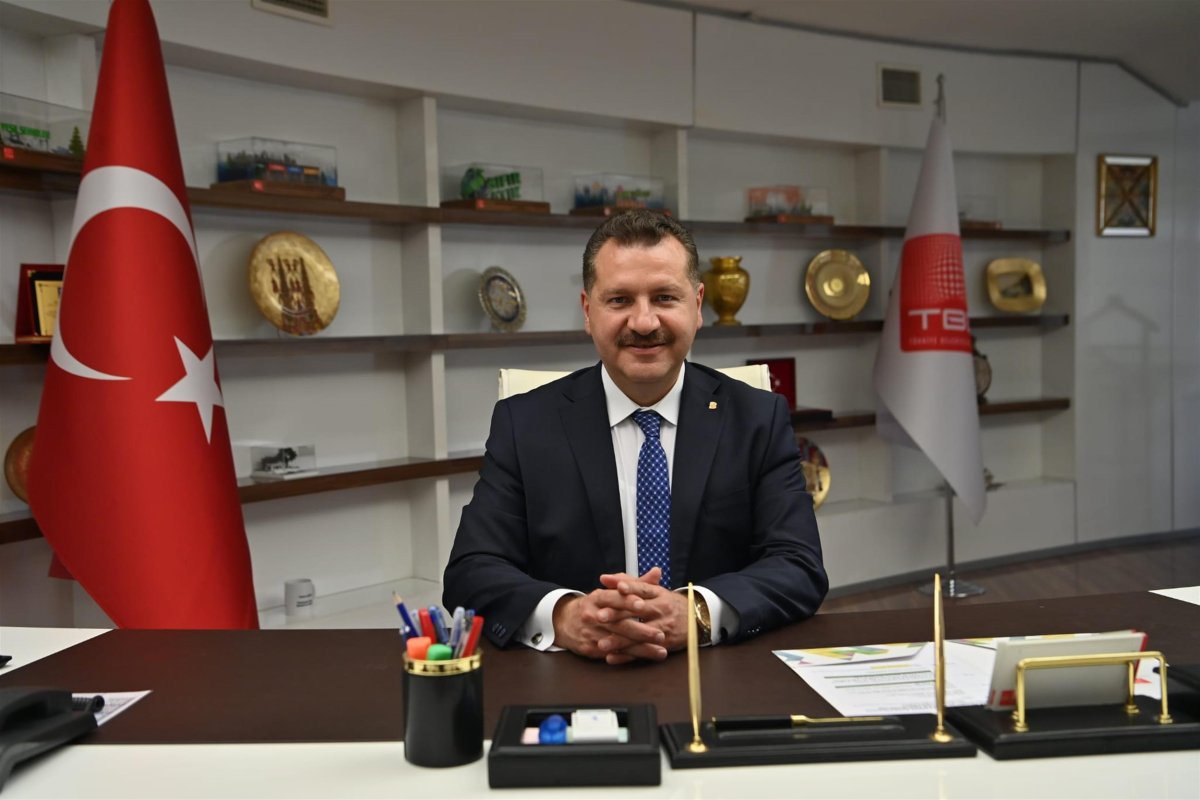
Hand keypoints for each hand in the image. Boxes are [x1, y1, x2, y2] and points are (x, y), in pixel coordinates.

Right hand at [551, 581, 667, 663]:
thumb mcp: (610, 591)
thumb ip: (635, 584)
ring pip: (618, 642)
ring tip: (660, 650)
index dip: (627, 601)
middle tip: (660, 634)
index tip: (643, 604)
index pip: (613, 598)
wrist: (564, 621)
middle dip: (641, 630)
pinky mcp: (590, 649)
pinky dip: (629, 657)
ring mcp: (591, 633)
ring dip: (641, 648)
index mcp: (597, 598)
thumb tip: (657, 572)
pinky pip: (612, 654)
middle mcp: (592, 615)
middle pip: (618, 623)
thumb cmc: (594, 605)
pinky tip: (644, 659)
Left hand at [598, 568, 689, 654]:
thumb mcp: (653, 590)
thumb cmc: (668, 603)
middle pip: (638, 611)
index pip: (642, 589)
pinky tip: (612, 658)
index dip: (630, 587)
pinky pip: (643, 651)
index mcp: (657, 593)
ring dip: (620, 640)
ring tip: (601, 643)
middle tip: (599, 616)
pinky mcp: (663, 645)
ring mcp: (663, 627)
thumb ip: (628, 583)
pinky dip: (626, 656)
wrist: (697, 620)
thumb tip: (604, 578)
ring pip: (639, 634)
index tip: (617, 588)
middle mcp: (661, 609)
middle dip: (618, 614)